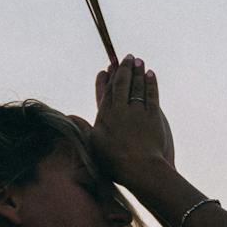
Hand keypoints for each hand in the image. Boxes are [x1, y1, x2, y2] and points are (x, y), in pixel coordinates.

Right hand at [88, 54, 174, 183]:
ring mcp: (137, 112)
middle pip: (121, 84)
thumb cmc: (115, 164)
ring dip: (137, 72)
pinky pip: (151, 94)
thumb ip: (84, 131)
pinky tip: (150, 74)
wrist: (139, 169)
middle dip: (124, 69)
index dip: (106, 80)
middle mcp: (119, 111)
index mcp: (104, 118)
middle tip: (127, 57)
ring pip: (136, 86)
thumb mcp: (94, 148)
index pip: (104, 93)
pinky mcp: (153, 116)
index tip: (106, 69)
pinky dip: (151, 83)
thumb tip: (73, 117)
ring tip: (138, 61)